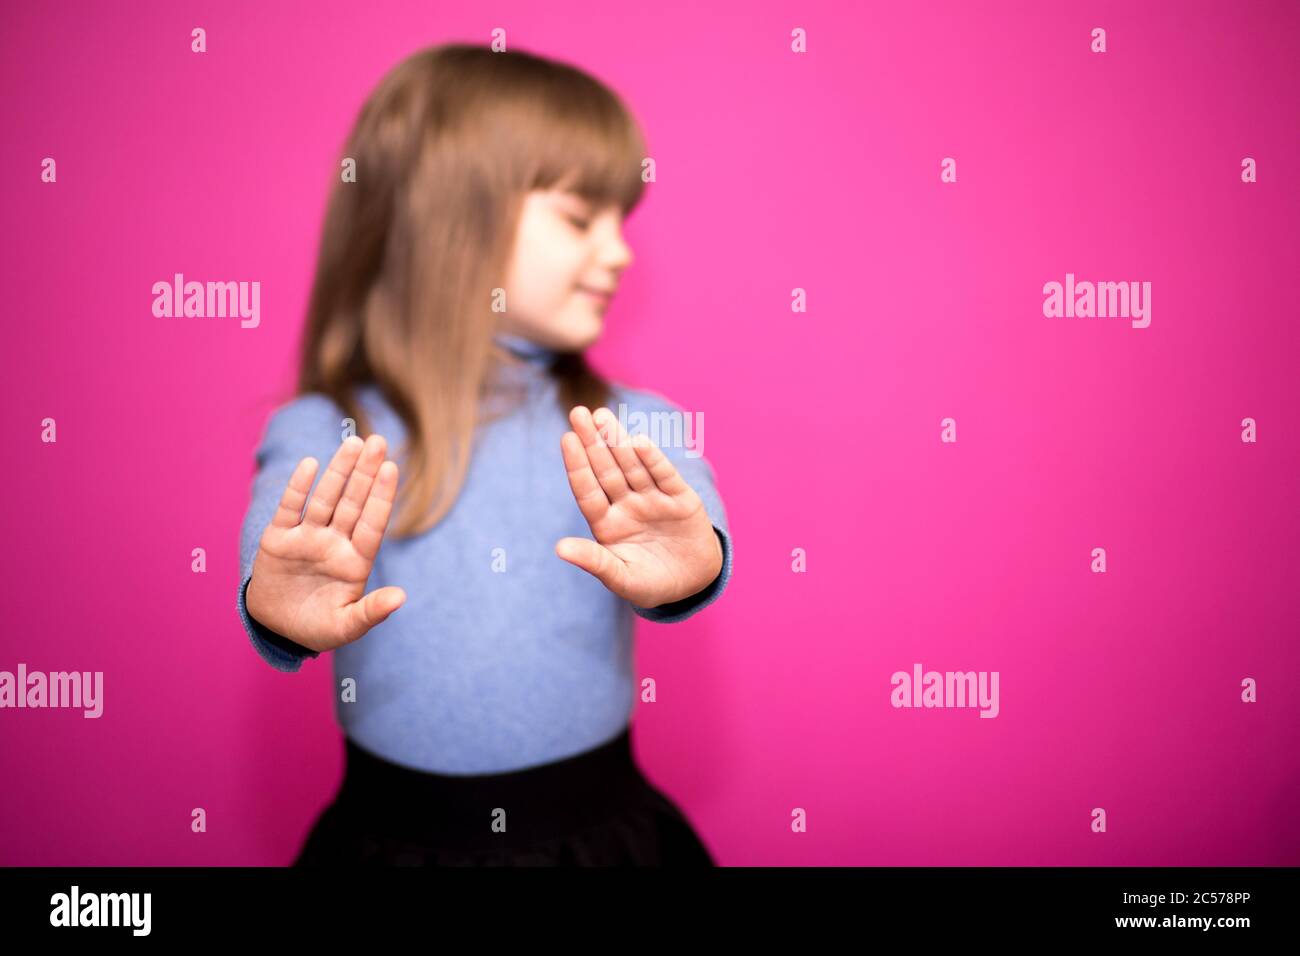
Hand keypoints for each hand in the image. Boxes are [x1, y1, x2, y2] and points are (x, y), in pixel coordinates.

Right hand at [245, 434, 406, 652]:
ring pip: (325, 499)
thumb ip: (372, 612)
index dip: (381, 496)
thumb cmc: (317, 628)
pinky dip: (299, 488)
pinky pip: (290, 508)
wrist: (275, 629)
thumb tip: (401, 597)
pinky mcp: (279, 539)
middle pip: (353, 502)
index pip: (372, 523)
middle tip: (378, 441)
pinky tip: (310, 464)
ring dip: (338, 472)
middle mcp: (334, 543)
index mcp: (355, 561)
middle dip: (365, 473)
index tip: (391, 468)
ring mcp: (307, 538)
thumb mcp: (346, 627)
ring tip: (353, 443)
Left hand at [555, 405, 723, 608]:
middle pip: (606, 469)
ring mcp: (653, 499)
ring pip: (633, 466)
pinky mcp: (681, 499)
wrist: (694, 584)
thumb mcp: (621, 577)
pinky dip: (653, 460)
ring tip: (603, 416)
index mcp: (607, 524)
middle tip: (578, 412)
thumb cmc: (651, 584)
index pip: (588, 490)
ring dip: (619, 441)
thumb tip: (559, 548)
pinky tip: (639, 442)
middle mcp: (627, 505)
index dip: (577, 465)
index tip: (566, 438)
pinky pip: (664, 476)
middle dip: (593, 442)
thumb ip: (593, 561)